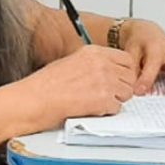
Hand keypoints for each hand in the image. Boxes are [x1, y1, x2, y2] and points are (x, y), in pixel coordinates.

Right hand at [13, 45, 136, 131]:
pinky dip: (107, 112)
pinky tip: (91, 110)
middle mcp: (102, 64)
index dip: (124, 73)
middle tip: (108, 95)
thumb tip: (110, 73)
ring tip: (96, 103)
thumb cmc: (46, 85)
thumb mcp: (72, 63)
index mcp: (94, 52)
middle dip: (122, 88)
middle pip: (130, 77)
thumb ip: (94, 65)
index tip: (119, 80)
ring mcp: (104, 81)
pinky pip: (117, 108)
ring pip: (126, 93)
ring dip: (115, 100)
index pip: (127, 59)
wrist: (34, 100)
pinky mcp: (103, 99)